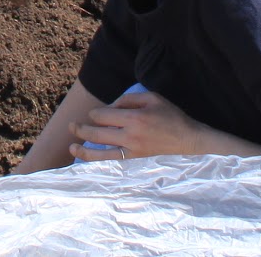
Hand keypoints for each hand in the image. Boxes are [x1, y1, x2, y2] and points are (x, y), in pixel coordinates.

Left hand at [69, 88, 260, 163]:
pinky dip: (98, 162)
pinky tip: (87, 160)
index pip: (103, 116)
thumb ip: (128, 99)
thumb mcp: (152, 97)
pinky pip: (112, 163)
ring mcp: (132, 151)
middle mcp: (130, 136)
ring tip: (71, 145)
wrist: (189, 140)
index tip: (95, 113)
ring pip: (101, 152)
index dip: (95, 114)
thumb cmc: (171, 116)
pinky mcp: (136, 161)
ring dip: (83, 149)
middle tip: (72, 126)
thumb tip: (111, 106)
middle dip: (81, 129)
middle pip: (97, 133)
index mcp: (134, 117)